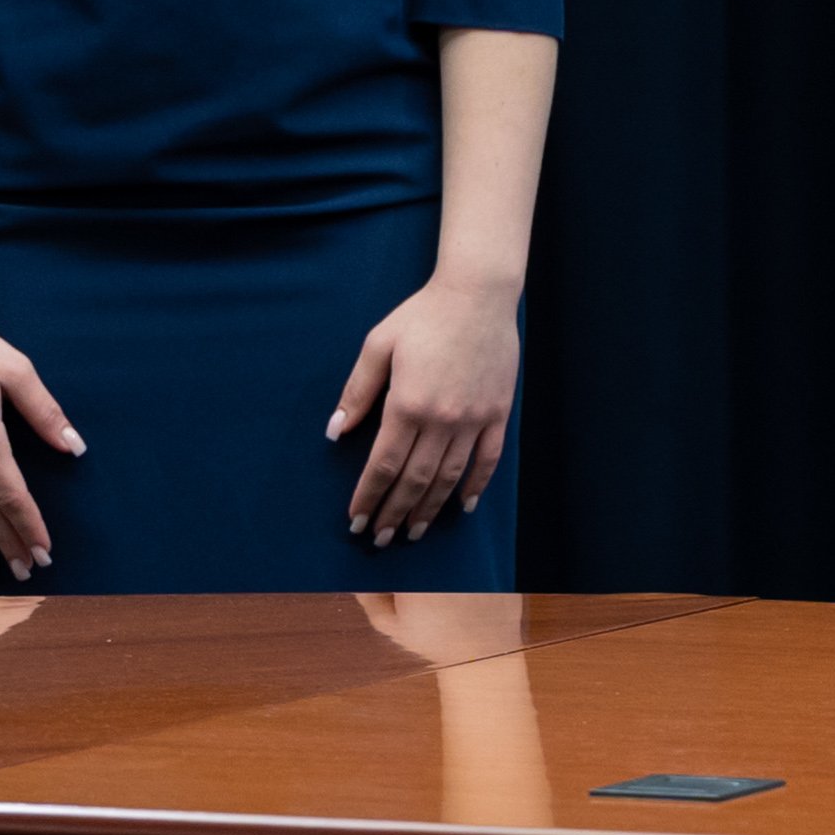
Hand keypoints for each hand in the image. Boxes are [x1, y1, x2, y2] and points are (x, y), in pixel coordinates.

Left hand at [331, 273, 521, 543]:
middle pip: (414, 479)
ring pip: (450, 476)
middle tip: (380, 538)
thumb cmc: (422, 317)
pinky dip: (476, 485)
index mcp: (408, 404)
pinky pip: (489, 458)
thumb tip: (336, 432)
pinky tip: (464, 506)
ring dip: (429, 508)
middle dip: (394, 513)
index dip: (368, 497)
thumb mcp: (378, 346)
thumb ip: (357, 392)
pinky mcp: (498, 412)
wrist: (478, 296)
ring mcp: (474, 418)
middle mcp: (442, 419)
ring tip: (414, 532)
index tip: (356, 520)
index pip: (383, 465)